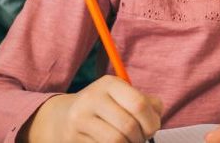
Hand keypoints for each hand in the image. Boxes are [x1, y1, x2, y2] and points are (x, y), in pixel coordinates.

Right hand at [21, 75, 162, 142]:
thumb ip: (146, 103)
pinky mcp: (73, 137)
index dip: (152, 121)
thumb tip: (157, 115)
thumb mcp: (123, 97)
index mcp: (109, 83)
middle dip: (141, 137)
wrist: (62, 118)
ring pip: (116, 140)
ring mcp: (80, 119)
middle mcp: (92, 98)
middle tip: (141, 139)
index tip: (152, 129)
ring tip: (129, 142)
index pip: (139, 104)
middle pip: (129, 126)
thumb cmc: (104, 107)